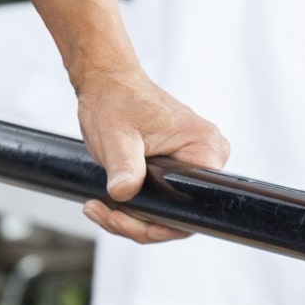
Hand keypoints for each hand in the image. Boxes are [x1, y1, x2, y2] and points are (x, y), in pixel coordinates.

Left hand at [73, 65, 228, 244]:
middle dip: (137, 222)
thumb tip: (125, 193)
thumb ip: (125, 166)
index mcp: (205, 148)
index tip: (121, 218)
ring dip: (131, 216)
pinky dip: (134, 204)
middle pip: (179, 215)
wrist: (106, 81)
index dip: (156, 224)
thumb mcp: (117, 137)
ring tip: (96, 207)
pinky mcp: (178, 165)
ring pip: (167, 210)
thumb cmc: (115, 100)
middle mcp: (208, 157)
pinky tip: (107, 202)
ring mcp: (193, 162)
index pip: (192, 209)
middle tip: (99, 211)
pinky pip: (162, 199)